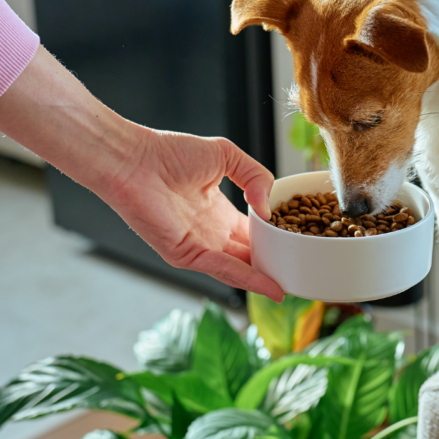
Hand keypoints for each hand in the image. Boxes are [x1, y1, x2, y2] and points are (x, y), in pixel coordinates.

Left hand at [0, 47, 283, 300]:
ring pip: (239, 268)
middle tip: (305, 271)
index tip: (299, 244)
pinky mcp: (185, 254)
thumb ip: (255, 175)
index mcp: (217, 211)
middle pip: (249, 254)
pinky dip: (247, 279)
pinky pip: (222, 269)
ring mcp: (198, 246)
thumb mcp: (226, 155)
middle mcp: (209, 232)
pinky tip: (271, 286)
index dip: (275, 238)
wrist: (133, 159)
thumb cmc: (168, 152)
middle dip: (275, 264)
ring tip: (296, 286)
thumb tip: (268, 205)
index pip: (252, 232)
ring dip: (266, 278)